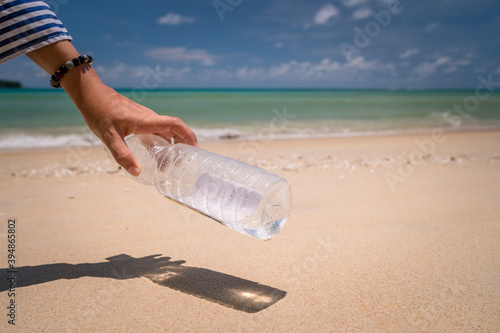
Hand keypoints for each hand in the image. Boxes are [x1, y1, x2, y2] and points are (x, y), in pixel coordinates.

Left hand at [26, 41, 197, 176]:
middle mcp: (150, 117)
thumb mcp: (108, 137)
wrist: (91, 94)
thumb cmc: (98, 113)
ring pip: (167, 130)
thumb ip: (122, 155)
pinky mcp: (141, 119)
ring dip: (174, 144)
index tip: (195, 149)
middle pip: (175, 129)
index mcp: (146, 120)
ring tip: (172, 162)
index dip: (188, 135)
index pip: (175, 124)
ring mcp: (146, 117)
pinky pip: (159, 130)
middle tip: (183, 163)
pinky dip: (164, 141)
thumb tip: (137, 172)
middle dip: (183, 145)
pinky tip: (159, 153)